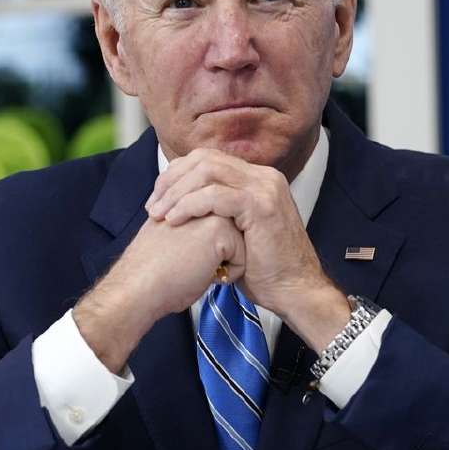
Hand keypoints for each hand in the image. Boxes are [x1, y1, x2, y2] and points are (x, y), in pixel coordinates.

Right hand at [74, 214, 244, 372]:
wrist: (138, 286)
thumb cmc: (152, 270)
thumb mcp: (175, 235)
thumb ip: (195, 223)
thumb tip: (217, 237)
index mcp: (190, 197)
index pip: (224, 226)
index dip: (210, 250)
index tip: (184, 257)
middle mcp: (201, 199)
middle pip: (235, 233)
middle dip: (220, 254)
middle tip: (188, 261)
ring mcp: (212, 210)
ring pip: (242, 244)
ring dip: (224, 263)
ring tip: (194, 266)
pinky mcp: (220, 229)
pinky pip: (243, 258)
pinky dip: (227, 274)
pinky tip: (202, 274)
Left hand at [145, 148, 349, 349]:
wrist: (295, 291)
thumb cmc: (265, 270)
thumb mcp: (237, 233)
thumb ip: (219, 213)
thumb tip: (185, 208)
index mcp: (257, 178)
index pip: (208, 159)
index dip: (177, 174)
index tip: (158, 198)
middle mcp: (263, 176)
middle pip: (205, 159)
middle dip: (172, 180)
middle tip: (153, 206)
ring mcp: (264, 188)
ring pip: (207, 171)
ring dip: (176, 192)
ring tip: (159, 213)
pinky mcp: (261, 206)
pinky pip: (215, 195)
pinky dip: (189, 205)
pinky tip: (175, 220)